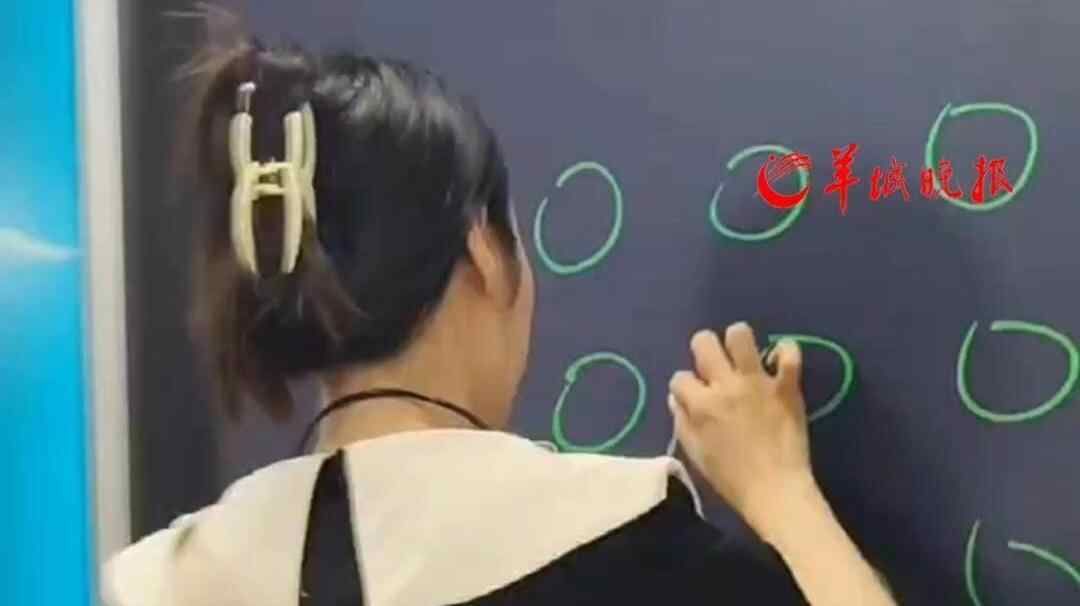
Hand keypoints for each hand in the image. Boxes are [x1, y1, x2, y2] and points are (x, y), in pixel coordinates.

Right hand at [669, 322, 813, 529]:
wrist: (777, 492)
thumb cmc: (732, 479)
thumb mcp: (696, 455)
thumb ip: (682, 422)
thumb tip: (677, 398)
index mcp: (701, 404)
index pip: (679, 377)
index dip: (684, 386)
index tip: (693, 398)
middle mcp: (726, 386)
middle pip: (704, 342)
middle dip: (704, 348)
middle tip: (715, 365)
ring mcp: (758, 383)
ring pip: (740, 335)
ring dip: (738, 341)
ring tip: (744, 356)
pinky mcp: (786, 386)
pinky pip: (789, 353)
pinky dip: (784, 352)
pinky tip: (779, 361)